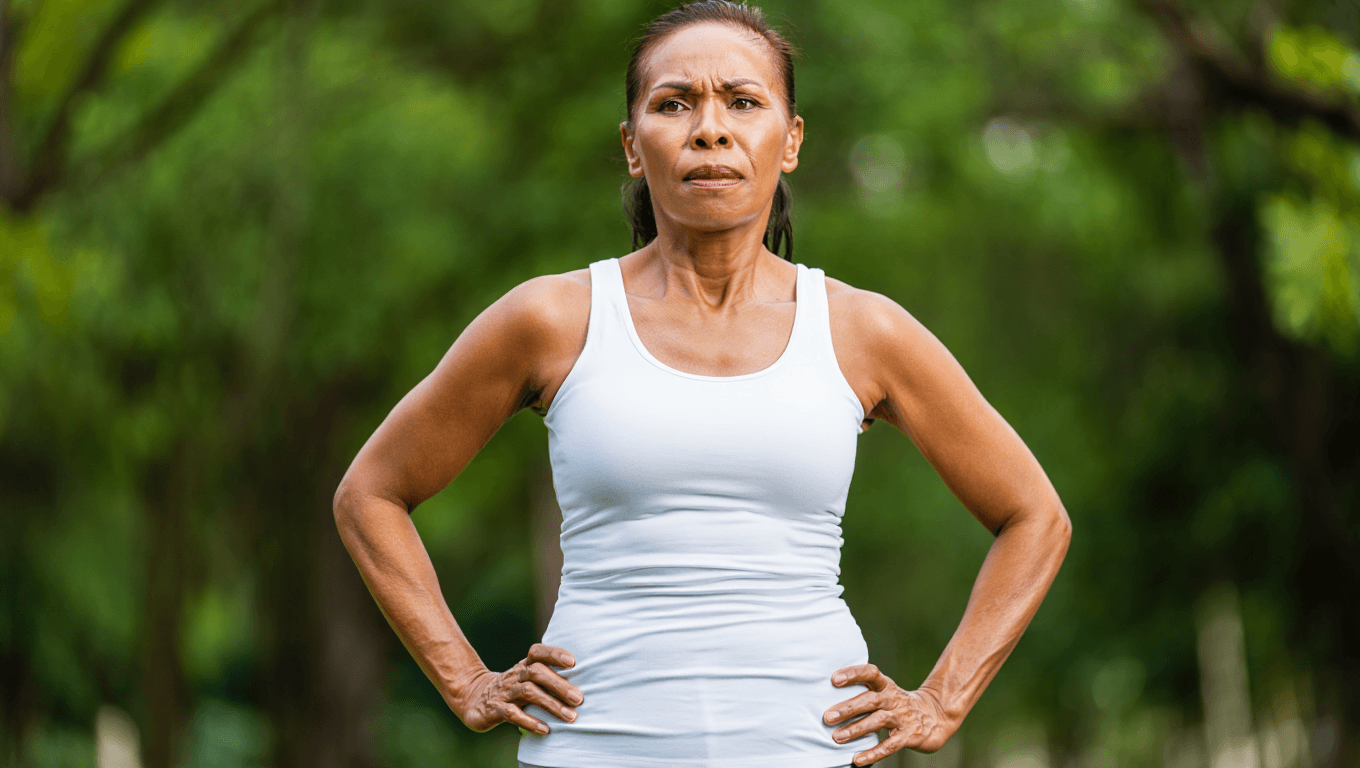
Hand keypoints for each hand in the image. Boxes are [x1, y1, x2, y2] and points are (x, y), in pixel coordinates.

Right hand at [450, 643, 582, 733]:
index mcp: (524, 666)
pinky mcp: (495, 709)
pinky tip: (545, 729)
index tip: (573, 662)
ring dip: (551, 704)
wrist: (474, 698)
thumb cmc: (512, 689)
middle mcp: (515, 675)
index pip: (538, 652)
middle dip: (559, 685)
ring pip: (528, 692)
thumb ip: (548, 678)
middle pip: (537, 672)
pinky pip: (513, 714)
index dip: (554, 654)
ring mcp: (504, 691)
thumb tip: (582, 686)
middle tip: (579, 699)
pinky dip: (530, 721)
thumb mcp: (526, 679)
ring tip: (570, 717)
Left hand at [824, 663, 954, 763]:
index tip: (834, 679)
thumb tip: (828, 696)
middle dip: (848, 708)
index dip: (853, 674)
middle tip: (827, 717)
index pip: (870, 673)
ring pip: (877, 721)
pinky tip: (857, 759)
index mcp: (886, 686)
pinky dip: (873, 753)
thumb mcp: (886, 692)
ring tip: (836, 737)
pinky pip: (889, 745)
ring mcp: (902, 717)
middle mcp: (893, 699)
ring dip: (856, 729)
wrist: (937, 716)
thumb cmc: (899, 703)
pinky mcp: (909, 736)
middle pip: (870, 700)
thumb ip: (864, 692)